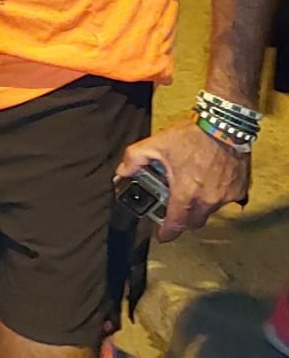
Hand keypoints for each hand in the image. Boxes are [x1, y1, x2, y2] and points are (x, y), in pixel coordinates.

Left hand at [116, 116, 249, 240]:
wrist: (223, 125)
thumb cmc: (191, 136)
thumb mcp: (155, 144)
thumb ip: (134, 159)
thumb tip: (122, 172)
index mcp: (186, 193)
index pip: (176, 223)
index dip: (167, 232)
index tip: (162, 236)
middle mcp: (208, 200)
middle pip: (193, 221)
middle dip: (182, 219)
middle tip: (174, 209)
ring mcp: (226, 196)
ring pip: (209, 210)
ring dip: (198, 204)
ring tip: (189, 185)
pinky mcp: (239, 190)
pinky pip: (224, 200)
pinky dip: (214, 195)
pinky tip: (207, 179)